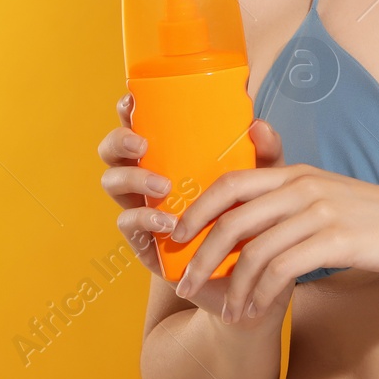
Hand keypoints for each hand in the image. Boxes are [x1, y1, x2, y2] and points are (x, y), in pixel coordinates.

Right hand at [97, 92, 289, 324]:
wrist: (252, 278)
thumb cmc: (255, 217)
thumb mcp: (265, 181)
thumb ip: (266, 153)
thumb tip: (258, 124)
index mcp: (172, 155)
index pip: (140, 124)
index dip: (127, 110)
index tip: (132, 100)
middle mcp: (149, 177)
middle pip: (113, 152)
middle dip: (119, 142)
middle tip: (142, 144)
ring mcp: (142, 208)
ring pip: (112, 185)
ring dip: (133, 179)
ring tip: (164, 186)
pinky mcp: (144, 242)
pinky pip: (127, 224)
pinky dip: (144, 219)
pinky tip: (168, 222)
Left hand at [170, 161, 378, 325]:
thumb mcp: (333, 198)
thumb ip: (294, 203)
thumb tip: (254, 226)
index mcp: (298, 173)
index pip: (231, 180)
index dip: (196, 207)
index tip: (176, 235)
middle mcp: (304, 186)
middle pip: (232, 216)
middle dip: (199, 252)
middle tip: (183, 282)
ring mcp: (321, 211)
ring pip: (254, 248)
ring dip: (230, 285)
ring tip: (224, 310)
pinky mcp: (338, 239)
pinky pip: (283, 269)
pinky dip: (261, 294)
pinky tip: (257, 311)